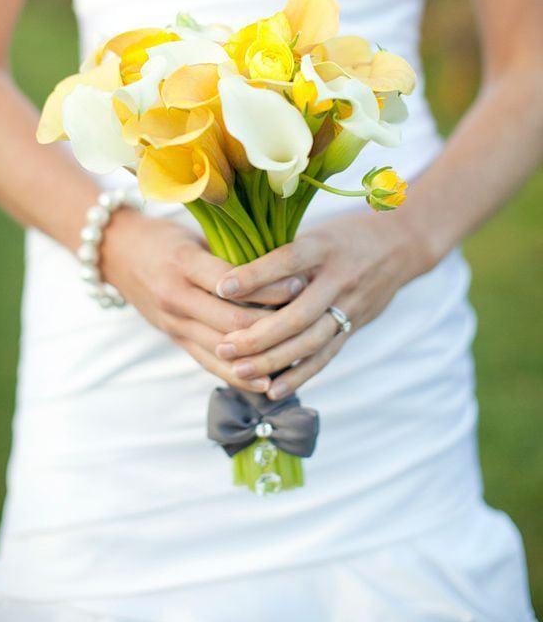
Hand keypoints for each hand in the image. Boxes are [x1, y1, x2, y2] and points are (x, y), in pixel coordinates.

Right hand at [100, 208, 304, 392]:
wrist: (114, 253)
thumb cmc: (163, 237)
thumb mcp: (194, 235)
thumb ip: (230, 253)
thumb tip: (281, 264)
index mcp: (183, 264)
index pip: (234, 283)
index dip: (270, 287)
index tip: (300, 283)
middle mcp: (176, 297)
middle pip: (233, 321)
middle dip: (273, 323)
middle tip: (306, 318)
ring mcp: (173, 323)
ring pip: (223, 350)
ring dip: (260, 354)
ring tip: (296, 352)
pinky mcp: (174, 339)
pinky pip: (209, 365)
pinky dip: (238, 376)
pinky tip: (266, 382)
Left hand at [212, 207, 432, 399]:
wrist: (401, 244)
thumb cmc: (344, 234)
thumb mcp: (316, 231)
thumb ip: (284, 253)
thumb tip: (235, 274)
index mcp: (324, 247)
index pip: (288, 261)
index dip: (255, 275)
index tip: (221, 287)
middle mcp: (339, 279)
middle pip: (297, 313)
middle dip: (258, 335)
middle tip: (224, 346)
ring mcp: (350, 306)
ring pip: (310, 341)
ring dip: (273, 361)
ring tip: (239, 371)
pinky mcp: (354, 326)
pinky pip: (326, 355)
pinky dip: (299, 375)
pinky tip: (273, 390)